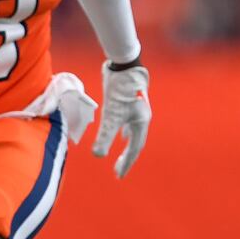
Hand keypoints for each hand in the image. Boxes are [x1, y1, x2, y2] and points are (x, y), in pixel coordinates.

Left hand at [91, 60, 150, 177]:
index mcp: (141, 123)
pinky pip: (128, 121)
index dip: (126, 163)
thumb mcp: (110, 114)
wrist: (123, 64)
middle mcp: (142, 117)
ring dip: (127, 144)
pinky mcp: (129, 102)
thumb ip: (105, 135)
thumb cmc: (119, 89)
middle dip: (127, 157)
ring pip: (133, 132)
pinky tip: (119, 130)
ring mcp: (136, 109)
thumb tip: (98, 156)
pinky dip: (123, 129)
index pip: (135, 149)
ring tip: (122, 154)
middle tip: (118, 170)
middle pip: (136, 142)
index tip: (118, 175)